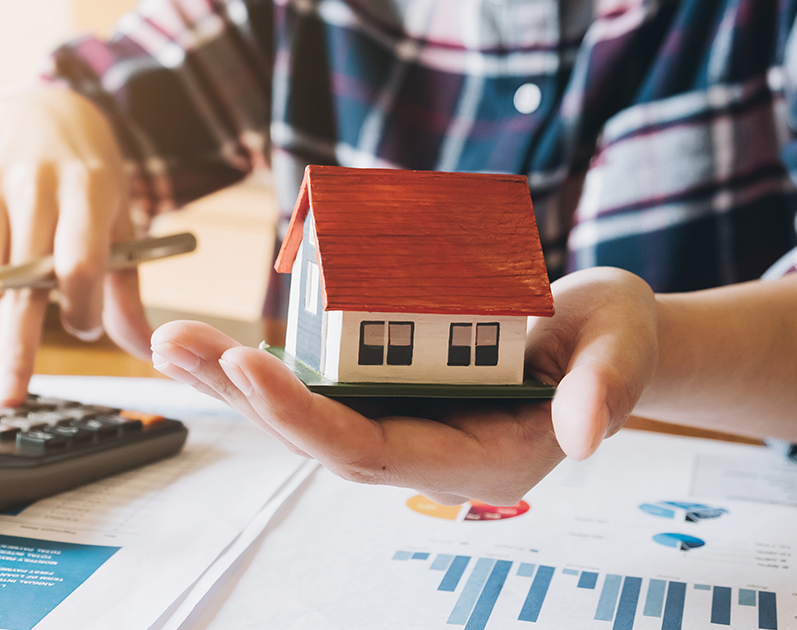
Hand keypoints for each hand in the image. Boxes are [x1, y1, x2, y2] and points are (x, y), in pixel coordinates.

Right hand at [0, 85, 151, 405]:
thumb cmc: (88, 175)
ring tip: (1, 356)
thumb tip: (145, 352)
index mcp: (85, 188)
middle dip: (14, 348)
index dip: (82, 309)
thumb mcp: (118, 219)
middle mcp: (31, 185)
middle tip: (11, 397)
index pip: (78, 264)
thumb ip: (125, 287)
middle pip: (19, 284)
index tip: (85, 326)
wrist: (38, 107)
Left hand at [150, 267, 658, 504]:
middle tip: (177, 345)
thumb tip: (585, 434)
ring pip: (306, 415)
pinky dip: (263, 367)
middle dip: (244, 397)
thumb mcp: (624, 347)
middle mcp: (426, 450)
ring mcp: (403, 423)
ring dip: (236, 383)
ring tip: (173, 343)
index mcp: (477, 457)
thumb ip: (608, 388)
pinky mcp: (388, 390)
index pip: (373, 452)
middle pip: (318, 438)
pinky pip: (318, 386)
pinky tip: (211, 344)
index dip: (306, 416)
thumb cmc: (612, 338)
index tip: (251, 367)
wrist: (601, 336)